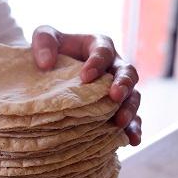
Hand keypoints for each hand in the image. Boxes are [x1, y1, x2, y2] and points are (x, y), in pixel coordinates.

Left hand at [31, 25, 141, 145]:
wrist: (49, 69)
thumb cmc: (50, 50)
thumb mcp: (44, 37)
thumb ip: (44, 40)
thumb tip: (46, 63)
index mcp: (99, 46)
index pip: (104, 51)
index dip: (97, 62)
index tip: (85, 77)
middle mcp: (114, 67)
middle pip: (127, 73)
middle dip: (123, 85)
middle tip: (114, 97)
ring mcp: (118, 89)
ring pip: (133, 97)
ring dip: (130, 110)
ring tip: (120, 122)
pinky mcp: (117, 109)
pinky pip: (131, 119)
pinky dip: (133, 129)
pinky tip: (132, 140)